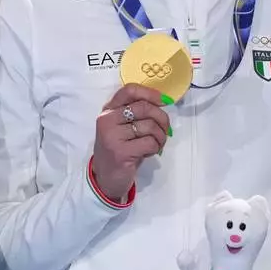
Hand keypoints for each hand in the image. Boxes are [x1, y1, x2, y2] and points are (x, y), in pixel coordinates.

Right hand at [92, 84, 171, 200]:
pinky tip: (148, 153)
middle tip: (165, 130)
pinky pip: (150, 142)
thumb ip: (136, 113)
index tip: (163, 101)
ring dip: (160, 137)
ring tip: (156, 144)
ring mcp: (112, 136)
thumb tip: (163, 100)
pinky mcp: (120, 152)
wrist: (105, 179)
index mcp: (108, 110)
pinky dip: (155, 148)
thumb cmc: (119, 150)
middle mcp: (107, 120)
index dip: (150, 93)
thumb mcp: (122, 127)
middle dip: (162, 118)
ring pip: (149, 126)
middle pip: (144, 107)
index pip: (129, 90)